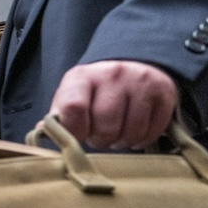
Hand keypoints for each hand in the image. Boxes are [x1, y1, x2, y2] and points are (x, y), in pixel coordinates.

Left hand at [49, 60, 177, 149]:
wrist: (131, 66)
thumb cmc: (94, 91)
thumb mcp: (71, 96)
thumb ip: (58, 117)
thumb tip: (42, 132)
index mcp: (82, 77)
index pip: (74, 109)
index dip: (75, 131)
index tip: (79, 135)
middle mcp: (113, 75)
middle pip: (105, 127)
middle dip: (100, 140)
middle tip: (99, 134)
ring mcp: (141, 82)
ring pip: (130, 133)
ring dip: (121, 141)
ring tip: (116, 132)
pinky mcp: (164, 92)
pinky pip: (152, 131)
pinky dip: (141, 139)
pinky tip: (134, 130)